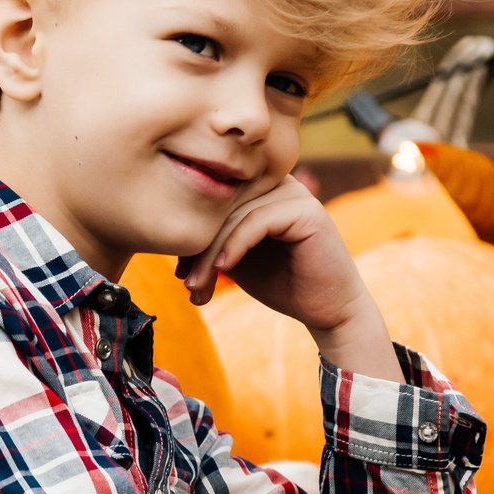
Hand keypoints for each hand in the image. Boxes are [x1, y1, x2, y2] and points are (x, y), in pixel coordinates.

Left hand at [180, 175, 395, 379]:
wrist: (326, 309)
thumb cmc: (282, 283)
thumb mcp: (235, 259)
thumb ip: (210, 241)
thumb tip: (166, 237)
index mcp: (260, 189)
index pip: (212, 202)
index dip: (191, 236)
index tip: (179, 275)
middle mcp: (277, 183)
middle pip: (220, 207)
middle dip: (198, 248)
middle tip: (186, 284)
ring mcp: (293, 193)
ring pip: (235, 215)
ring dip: (210, 254)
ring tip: (197, 286)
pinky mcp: (305, 210)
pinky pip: (257, 221)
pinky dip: (235, 245)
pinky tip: (222, 269)